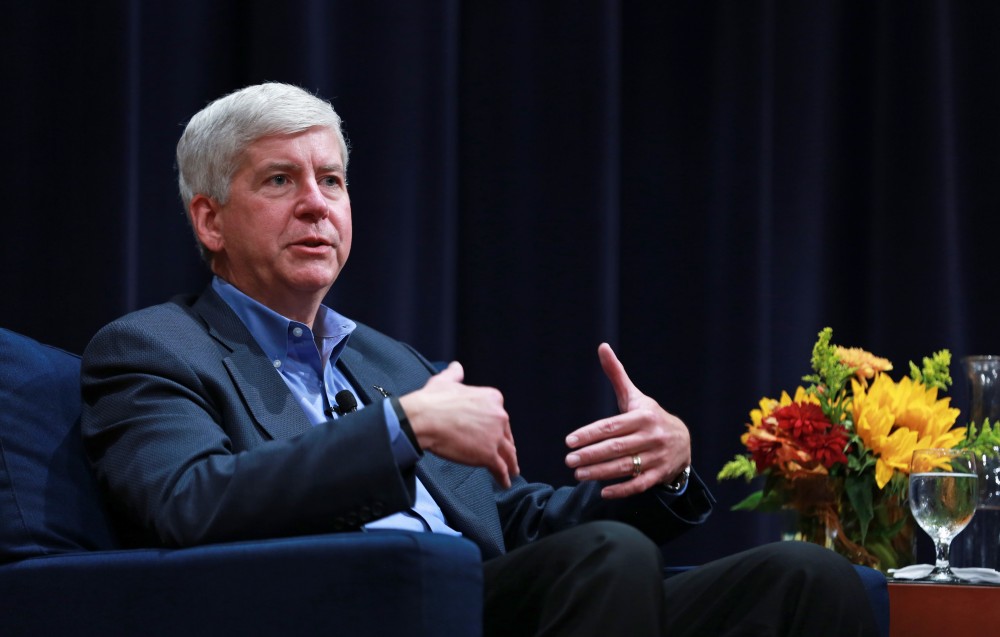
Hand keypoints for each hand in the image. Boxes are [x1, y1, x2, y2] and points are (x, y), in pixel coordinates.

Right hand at [399, 362, 519, 487]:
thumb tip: (457, 367)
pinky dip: (504, 477)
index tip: (495, 434)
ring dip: (511, 462)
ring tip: (513, 471)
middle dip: (506, 444)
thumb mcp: (446, 380)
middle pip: (506, 434)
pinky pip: (501, 468)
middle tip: (507, 454)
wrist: (424, 419)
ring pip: (508, 452)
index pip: (499, 416)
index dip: (497, 427)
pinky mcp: (488, 455)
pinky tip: (504, 482)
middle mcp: (499, 416)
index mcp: (492, 398)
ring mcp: (495, 437)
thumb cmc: (432, 400)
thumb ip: (455, 374)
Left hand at [564, 343, 690, 498]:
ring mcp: (656, 457)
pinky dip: (622, 489)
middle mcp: (651, 437)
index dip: (589, 434)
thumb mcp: (635, 397)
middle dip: (590, 455)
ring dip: (600, 473)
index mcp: (643, 416)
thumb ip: (616, 375)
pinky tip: (603, 491)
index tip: (569, 441)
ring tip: (578, 474)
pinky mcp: (659, 475)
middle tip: (568, 460)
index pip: (611, 427)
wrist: (683, 440)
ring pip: (625, 467)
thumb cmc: (649, 416)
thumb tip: (602, 346)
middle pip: (615, 448)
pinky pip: (639, 484)